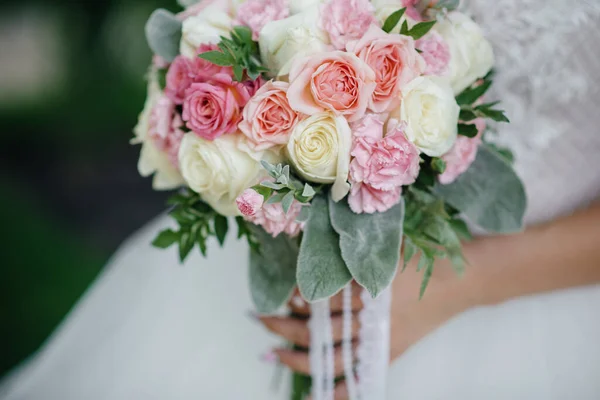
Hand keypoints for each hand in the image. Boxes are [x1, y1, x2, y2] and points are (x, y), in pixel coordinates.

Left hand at [258, 252, 473, 398]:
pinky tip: (318, 397)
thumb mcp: (386, 246)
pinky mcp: (389, 352)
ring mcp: (380, 341)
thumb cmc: (421, 257)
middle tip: (261, 319)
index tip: (287, 296)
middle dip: (287, 326)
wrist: (460, 281)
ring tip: (273, 354)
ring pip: (332, 358)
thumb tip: (310, 250)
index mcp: (369, 290)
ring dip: (300, 359)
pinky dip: (340, 392)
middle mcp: (371, 320)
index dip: (302, 300)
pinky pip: (359, 378)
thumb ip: (351, 250)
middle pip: (321, 330)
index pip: (325, 300)